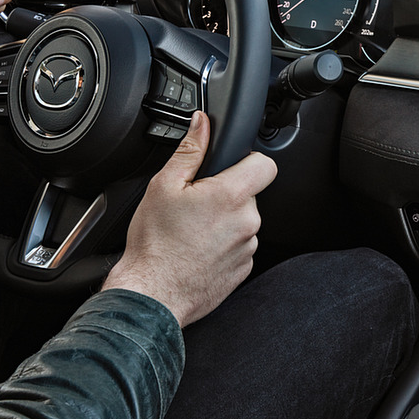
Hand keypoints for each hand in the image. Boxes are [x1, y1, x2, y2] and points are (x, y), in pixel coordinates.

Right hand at [102, 112, 276, 327]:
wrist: (153, 294)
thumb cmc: (155, 245)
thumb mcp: (164, 186)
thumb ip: (190, 150)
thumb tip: (202, 123)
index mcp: (231, 195)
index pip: (265, 164)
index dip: (247, 160)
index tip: (228, 168)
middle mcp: (247, 221)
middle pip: (249, 193)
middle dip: (227, 193)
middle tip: (195, 204)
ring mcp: (248, 247)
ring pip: (243, 220)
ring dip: (225, 220)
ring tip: (193, 230)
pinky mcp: (244, 268)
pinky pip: (239, 245)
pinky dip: (223, 244)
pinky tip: (197, 248)